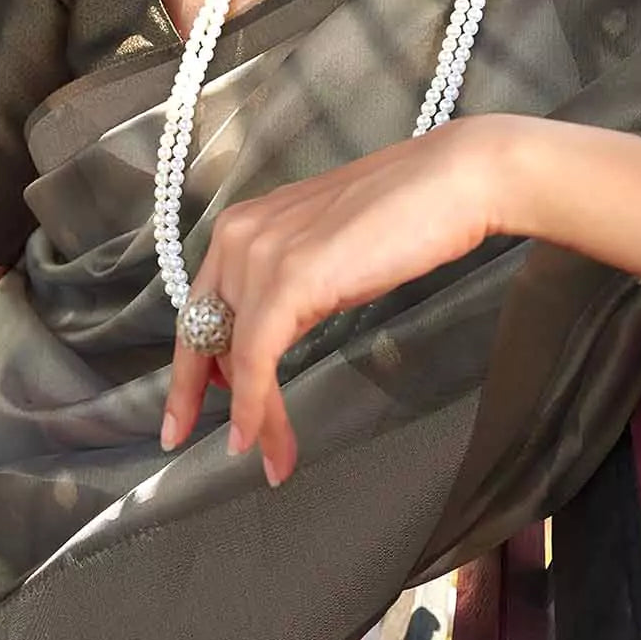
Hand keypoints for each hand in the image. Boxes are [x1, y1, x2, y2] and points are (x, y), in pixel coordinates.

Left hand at [159, 115, 503, 486]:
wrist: (454, 182)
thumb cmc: (406, 213)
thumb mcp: (325, 252)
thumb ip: (289, 284)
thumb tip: (274, 332)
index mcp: (245, 225)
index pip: (202, 308)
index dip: (191, 365)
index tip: (186, 409)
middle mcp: (239, 235)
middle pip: (202, 333)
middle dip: (199, 396)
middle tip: (197, 441)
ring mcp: (261, 254)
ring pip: (234, 355)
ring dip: (253, 415)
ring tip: (272, 457)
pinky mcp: (289, 278)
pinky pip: (257, 358)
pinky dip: (256, 406)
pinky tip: (262, 439)